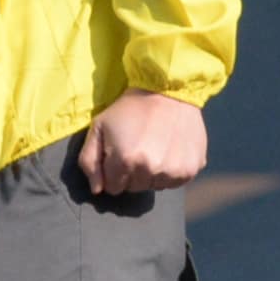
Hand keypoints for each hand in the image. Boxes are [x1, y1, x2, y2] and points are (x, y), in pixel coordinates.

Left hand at [79, 91, 208, 195]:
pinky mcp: (190, 170)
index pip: (113, 188)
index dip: (114, 172)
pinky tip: (170, 151)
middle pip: (135, 188)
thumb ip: (89, 161)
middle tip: (138, 148)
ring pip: (155, 186)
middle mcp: (150, 170)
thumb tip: (97, 189)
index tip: (120, 154)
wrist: (168, 91)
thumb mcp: (99, 127)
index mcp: (124, 161)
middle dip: (133, 173)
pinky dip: (171, 171)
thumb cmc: (130, 108)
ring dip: (153, 173)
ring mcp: (173, 171)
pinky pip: (175, 182)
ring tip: (155, 148)